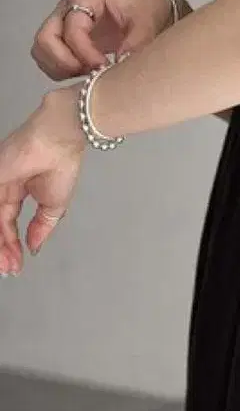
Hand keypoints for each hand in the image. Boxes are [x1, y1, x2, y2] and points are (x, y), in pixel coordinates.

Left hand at [0, 85, 85, 274]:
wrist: (60, 141)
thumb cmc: (62, 164)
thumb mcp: (55, 205)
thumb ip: (42, 227)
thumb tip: (34, 247)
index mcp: (17, 191)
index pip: (7, 223)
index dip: (11, 245)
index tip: (17, 264)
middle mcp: (2, 190)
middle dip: (4, 250)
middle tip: (9, 269)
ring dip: (0, 245)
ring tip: (7, 264)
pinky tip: (3, 246)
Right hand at [31, 0, 174, 80]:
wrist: (147, 5)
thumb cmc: (146, 8)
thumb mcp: (148, 23)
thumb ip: (135, 44)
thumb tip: (118, 66)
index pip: (72, 29)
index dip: (85, 53)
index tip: (104, 66)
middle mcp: (68, 7)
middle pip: (46, 38)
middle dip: (66, 62)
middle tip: (92, 73)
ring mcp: (62, 22)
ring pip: (42, 49)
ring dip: (60, 68)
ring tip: (89, 74)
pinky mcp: (65, 37)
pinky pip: (48, 57)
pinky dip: (60, 70)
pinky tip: (84, 74)